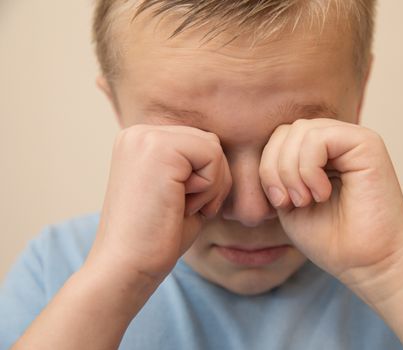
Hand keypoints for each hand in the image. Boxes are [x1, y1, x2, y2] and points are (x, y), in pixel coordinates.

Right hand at [88, 124, 231, 283]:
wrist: (126, 267)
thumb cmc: (156, 238)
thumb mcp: (179, 192)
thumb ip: (195, 165)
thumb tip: (231, 150)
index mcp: (140, 141)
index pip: (199, 144)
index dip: (206, 180)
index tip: (182, 207)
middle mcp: (139, 132)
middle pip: (209, 143)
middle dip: (212, 181)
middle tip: (185, 209)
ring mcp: (145, 137)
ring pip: (214, 148)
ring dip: (211, 186)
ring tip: (181, 208)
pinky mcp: (158, 148)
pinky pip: (213, 156)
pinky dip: (210, 189)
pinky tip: (183, 206)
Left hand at [260, 118, 402, 286]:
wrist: (368, 264)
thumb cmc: (330, 239)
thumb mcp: (288, 201)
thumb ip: (277, 172)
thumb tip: (258, 147)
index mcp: (320, 154)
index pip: (280, 138)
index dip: (268, 167)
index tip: (279, 202)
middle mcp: (338, 141)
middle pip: (287, 130)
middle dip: (275, 168)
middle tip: (289, 202)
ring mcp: (353, 140)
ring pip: (301, 130)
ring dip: (291, 170)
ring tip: (306, 200)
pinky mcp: (367, 144)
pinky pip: (319, 138)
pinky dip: (309, 168)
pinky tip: (321, 193)